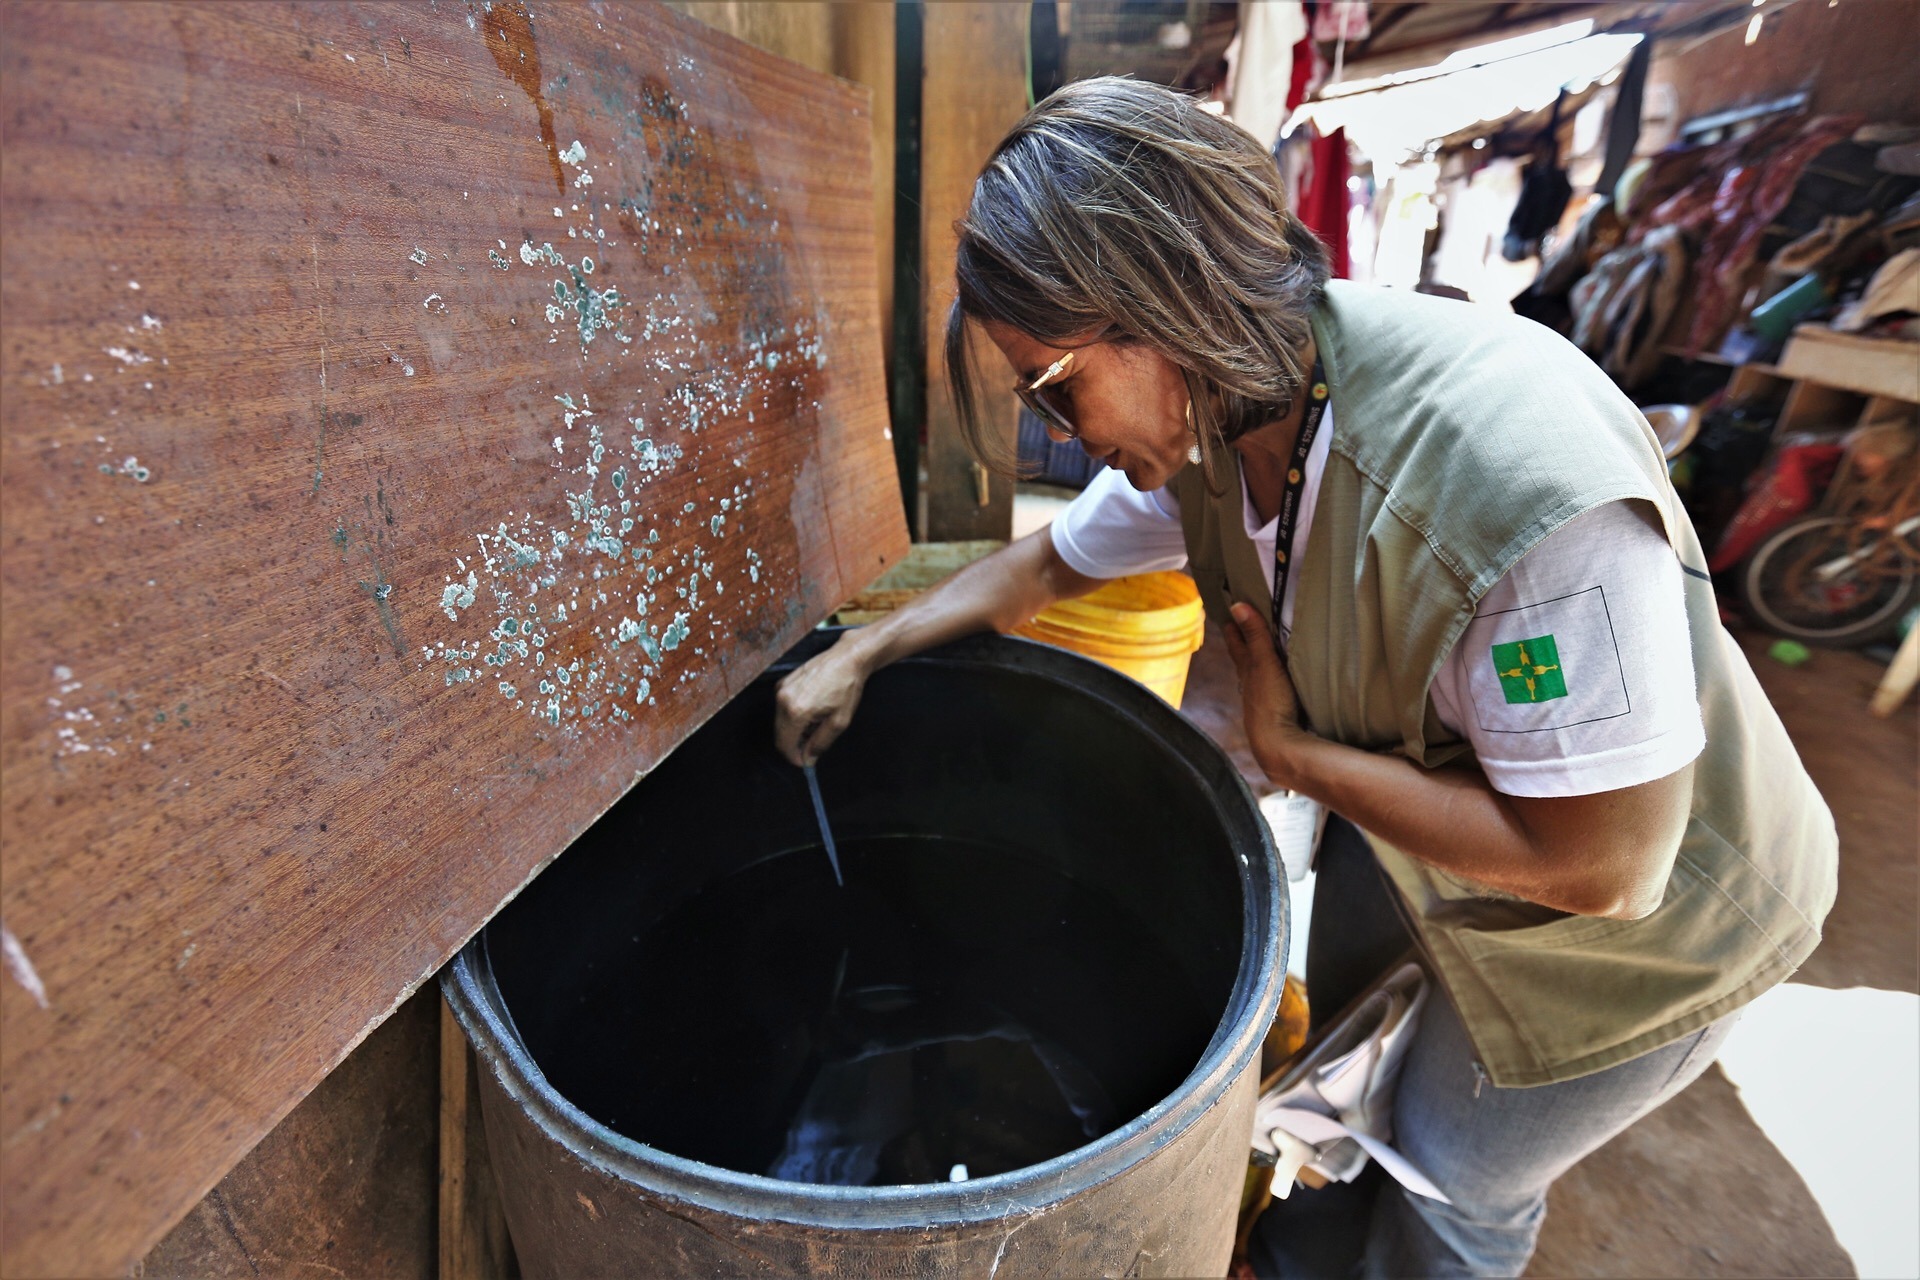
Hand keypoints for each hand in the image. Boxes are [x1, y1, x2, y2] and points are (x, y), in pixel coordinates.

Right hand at [774, 639, 870, 766]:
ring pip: (780, 721)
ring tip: (817, 724)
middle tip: (813, 744)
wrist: (847, 657)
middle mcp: (782, 700)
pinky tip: (812, 710)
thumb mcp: (839, 721)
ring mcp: (781, 689)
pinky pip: (782, 707)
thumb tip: (808, 759)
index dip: (793, 757)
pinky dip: (793, 715)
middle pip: (780, 734)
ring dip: (795, 729)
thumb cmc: (846, 687)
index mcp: (796, 711)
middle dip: (794, 744)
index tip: (805, 761)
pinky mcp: (783, 682)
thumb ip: (820, 743)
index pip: (784, 744)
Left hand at [1221, 603, 1314, 788]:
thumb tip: (1237, 606)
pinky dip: (1271, 683)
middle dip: (1242, 646)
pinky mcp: (1274, 715)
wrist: (1277, 745)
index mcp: (1246, 671)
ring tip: (1262, 656)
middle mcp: (1249, 686)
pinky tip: (1278, 686)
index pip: (1237, 645)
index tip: (1229, 614)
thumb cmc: (1270, 702)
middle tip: (1240, 630)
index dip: (1233, 630)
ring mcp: (1260, 702)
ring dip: (1257, 666)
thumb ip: (1255, 637)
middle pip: (1243, 662)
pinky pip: (1270, 692)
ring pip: (1255, 678)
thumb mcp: (1264, 663)